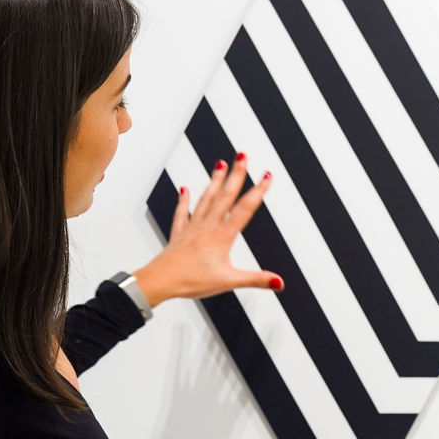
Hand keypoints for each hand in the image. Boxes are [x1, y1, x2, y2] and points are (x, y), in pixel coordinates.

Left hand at [133, 153, 282, 304]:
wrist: (160, 281)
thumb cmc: (190, 280)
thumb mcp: (228, 281)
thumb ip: (255, 280)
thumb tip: (277, 282)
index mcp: (221, 236)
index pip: (244, 209)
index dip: (258, 192)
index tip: (267, 177)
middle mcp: (207, 227)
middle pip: (225, 196)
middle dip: (236, 175)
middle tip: (242, 156)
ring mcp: (192, 228)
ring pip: (206, 199)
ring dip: (215, 181)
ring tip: (221, 165)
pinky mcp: (180, 233)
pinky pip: (182, 212)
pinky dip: (184, 200)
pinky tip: (185, 189)